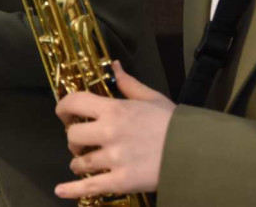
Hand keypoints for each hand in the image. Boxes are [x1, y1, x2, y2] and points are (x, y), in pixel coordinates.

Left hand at [54, 61, 174, 198]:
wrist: (194, 151)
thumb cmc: (172, 123)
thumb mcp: (151, 97)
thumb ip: (128, 83)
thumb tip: (114, 65)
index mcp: (114, 109)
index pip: (74, 102)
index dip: (63, 108)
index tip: (63, 114)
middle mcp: (109, 132)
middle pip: (73, 136)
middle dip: (74, 139)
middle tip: (82, 143)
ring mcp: (113, 159)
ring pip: (79, 162)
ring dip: (79, 162)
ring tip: (85, 163)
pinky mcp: (120, 181)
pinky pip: (89, 187)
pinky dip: (71, 190)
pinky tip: (60, 190)